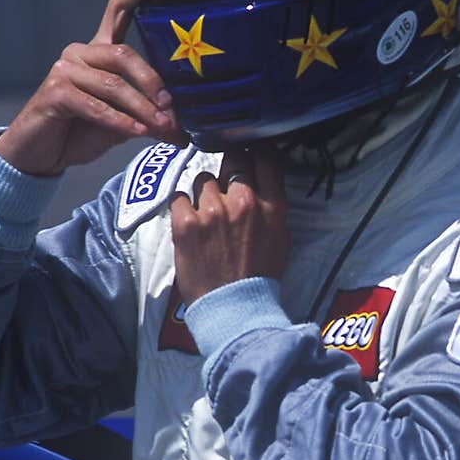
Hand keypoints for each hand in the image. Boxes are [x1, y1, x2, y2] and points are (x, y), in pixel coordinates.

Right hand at [0, 0, 186, 175]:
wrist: (41, 156)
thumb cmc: (80, 133)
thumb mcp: (121, 123)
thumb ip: (145, 117)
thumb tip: (179, 129)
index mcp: (98, 52)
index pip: (117, 10)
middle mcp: (81, 53)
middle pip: (124, 54)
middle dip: (152, 82)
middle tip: (171, 107)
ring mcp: (65, 70)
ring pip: (114, 85)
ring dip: (142, 110)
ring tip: (162, 128)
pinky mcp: (55, 91)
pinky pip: (96, 106)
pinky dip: (120, 121)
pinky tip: (138, 133)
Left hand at [171, 147, 288, 305]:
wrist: (234, 307)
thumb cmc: (259, 275)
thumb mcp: (280, 236)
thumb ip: (271, 206)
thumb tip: (260, 181)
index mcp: (272, 206)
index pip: (265, 157)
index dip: (255, 151)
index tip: (249, 155)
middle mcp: (244, 202)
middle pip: (233, 159)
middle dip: (229, 166)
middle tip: (224, 183)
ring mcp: (213, 210)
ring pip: (203, 177)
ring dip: (203, 191)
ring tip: (206, 214)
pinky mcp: (186, 222)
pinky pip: (179, 196)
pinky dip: (182, 207)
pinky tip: (189, 224)